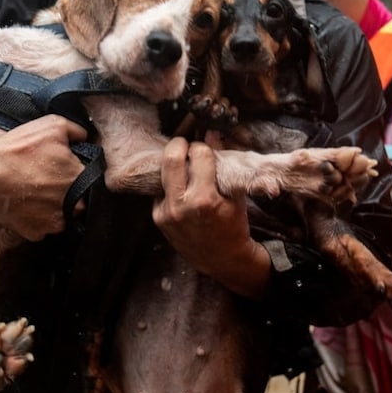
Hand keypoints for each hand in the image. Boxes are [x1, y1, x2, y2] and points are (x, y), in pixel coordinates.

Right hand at [0, 115, 89, 240]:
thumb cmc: (18, 149)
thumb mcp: (54, 125)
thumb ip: (77, 132)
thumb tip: (85, 138)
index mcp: (81, 180)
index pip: (90, 180)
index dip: (75, 173)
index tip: (61, 170)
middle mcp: (73, 206)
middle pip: (78, 201)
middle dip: (67, 192)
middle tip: (46, 181)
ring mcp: (54, 223)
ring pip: (61, 217)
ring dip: (53, 207)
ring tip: (34, 193)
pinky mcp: (36, 233)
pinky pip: (42, 228)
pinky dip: (36, 218)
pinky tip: (26, 205)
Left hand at [151, 137, 267, 297]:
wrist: (222, 260)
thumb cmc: (234, 226)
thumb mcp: (234, 195)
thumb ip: (223, 163)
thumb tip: (213, 132)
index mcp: (205, 199)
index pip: (199, 154)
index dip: (203, 147)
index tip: (205, 150)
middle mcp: (182, 206)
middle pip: (171, 158)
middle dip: (179, 145)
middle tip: (186, 145)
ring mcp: (166, 213)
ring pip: (162, 173)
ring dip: (173, 165)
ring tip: (184, 166)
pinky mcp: (157, 218)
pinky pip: (160, 190)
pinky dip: (170, 185)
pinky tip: (181, 189)